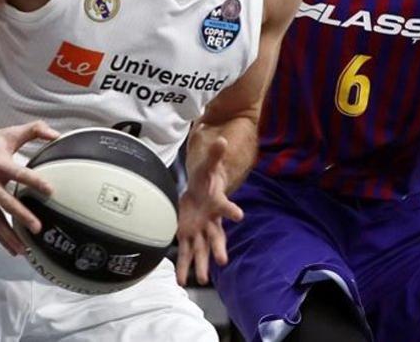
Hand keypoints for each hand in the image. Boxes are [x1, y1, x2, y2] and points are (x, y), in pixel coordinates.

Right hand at [0, 121, 58, 256]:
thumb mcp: (12, 133)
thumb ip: (36, 131)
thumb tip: (57, 135)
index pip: (19, 173)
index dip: (34, 182)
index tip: (50, 191)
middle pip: (4, 202)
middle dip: (20, 216)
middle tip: (37, 228)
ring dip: (8, 235)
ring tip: (23, 249)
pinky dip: (0, 237)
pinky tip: (11, 248)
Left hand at [176, 137, 243, 286]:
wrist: (201, 190)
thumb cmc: (207, 177)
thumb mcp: (209, 164)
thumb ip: (215, 154)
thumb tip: (221, 139)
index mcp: (216, 203)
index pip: (224, 206)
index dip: (231, 210)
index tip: (239, 216)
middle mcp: (211, 221)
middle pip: (216, 236)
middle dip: (217, 248)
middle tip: (221, 260)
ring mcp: (201, 230)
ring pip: (201, 249)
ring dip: (200, 264)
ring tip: (200, 279)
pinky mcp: (189, 235)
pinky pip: (187, 252)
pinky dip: (184, 266)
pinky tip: (181, 280)